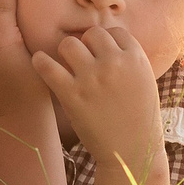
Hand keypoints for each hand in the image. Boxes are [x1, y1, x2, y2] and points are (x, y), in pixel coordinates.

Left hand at [32, 23, 162, 166]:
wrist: (132, 152)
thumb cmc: (139, 119)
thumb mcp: (145, 82)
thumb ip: (129, 62)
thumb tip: (109, 43)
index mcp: (135, 59)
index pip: (115, 32)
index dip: (106, 41)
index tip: (100, 53)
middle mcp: (114, 64)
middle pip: (92, 34)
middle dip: (86, 44)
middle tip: (82, 60)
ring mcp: (92, 78)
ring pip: (68, 44)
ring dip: (65, 52)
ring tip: (65, 63)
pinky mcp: (72, 95)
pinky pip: (48, 67)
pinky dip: (40, 62)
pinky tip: (39, 62)